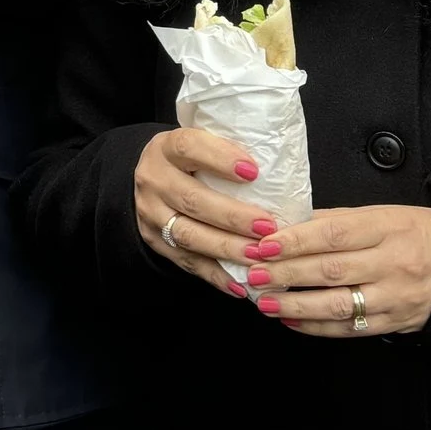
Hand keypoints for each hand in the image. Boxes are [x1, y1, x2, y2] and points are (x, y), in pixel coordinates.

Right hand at [133, 128, 273, 297]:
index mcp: (165, 148)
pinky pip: (187, 262)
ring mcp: (151, 214)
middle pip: (192, 199)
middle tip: (267, 226)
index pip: (188, 147)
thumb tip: (279, 168)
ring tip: (258, 255)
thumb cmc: (190, 161)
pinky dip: (215, 275)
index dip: (219, 158)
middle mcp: (153, 180)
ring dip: (226, 248)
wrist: (153, 180)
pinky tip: (239, 284)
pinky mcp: (155, 241)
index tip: (253, 172)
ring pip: (188, 234)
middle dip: (232, 216)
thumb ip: (227, 151)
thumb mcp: (200, 145)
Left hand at [250, 205, 430, 337]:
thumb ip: (339, 220)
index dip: (294, 240)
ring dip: (296, 304)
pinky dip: (318, 327)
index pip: (332, 233)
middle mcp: (392, 263)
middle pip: (330, 269)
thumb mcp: (384, 214)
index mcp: (387, 228)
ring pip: (338, 304)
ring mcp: (395, 297)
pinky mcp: (397, 323)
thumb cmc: (419, 233)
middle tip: (253, 274)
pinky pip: (352, 329)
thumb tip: (290, 224)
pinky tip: (292, 320)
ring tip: (264, 301)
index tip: (262, 245)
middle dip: (286, 273)